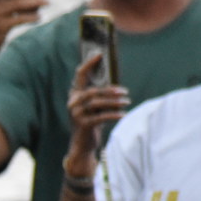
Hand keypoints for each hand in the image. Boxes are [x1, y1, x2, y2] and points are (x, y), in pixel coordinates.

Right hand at [62, 52, 128, 178]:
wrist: (83, 145)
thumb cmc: (92, 123)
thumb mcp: (95, 108)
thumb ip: (100, 96)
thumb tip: (116, 87)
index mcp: (75, 95)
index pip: (80, 76)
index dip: (89, 64)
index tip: (100, 54)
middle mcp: (73, 103)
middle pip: (93, 91)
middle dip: (110, 90)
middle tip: (125, 92)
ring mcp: (76, 114)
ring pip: (97, 103)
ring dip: (114, 102)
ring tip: (127, 102)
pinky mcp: (83, 124)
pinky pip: (101, 116)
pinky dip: (114, 115)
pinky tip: (123, 114)